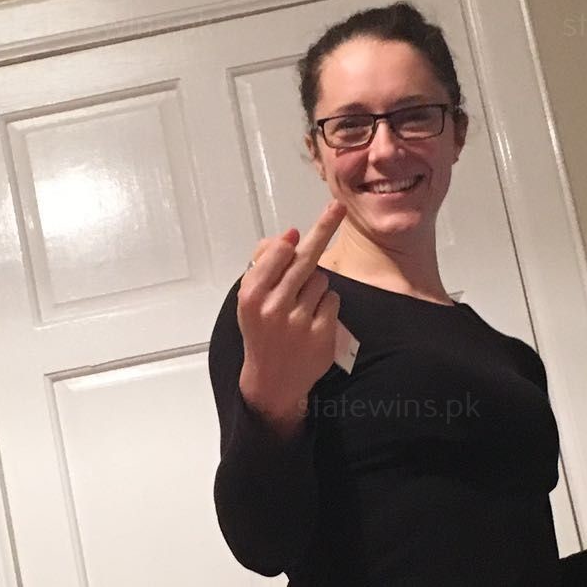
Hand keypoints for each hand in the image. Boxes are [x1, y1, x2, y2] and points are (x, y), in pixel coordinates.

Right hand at [237, 199, 346, 432]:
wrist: (272, 380)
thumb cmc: (261, 329)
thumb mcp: (250, 299)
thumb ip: (264, 264)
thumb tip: (289, 236)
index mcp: (252, 297)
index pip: (277, 256)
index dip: (288, 245)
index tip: (297, 232)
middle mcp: (274, 308)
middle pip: (305, 259)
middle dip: (323, 228)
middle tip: (336, 207)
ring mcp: (300, 322)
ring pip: (321, 280)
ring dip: (315, 285)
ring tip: (300, 305)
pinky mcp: (322, 334)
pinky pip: (333, 300)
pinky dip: (326, 304)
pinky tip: (313, 319)